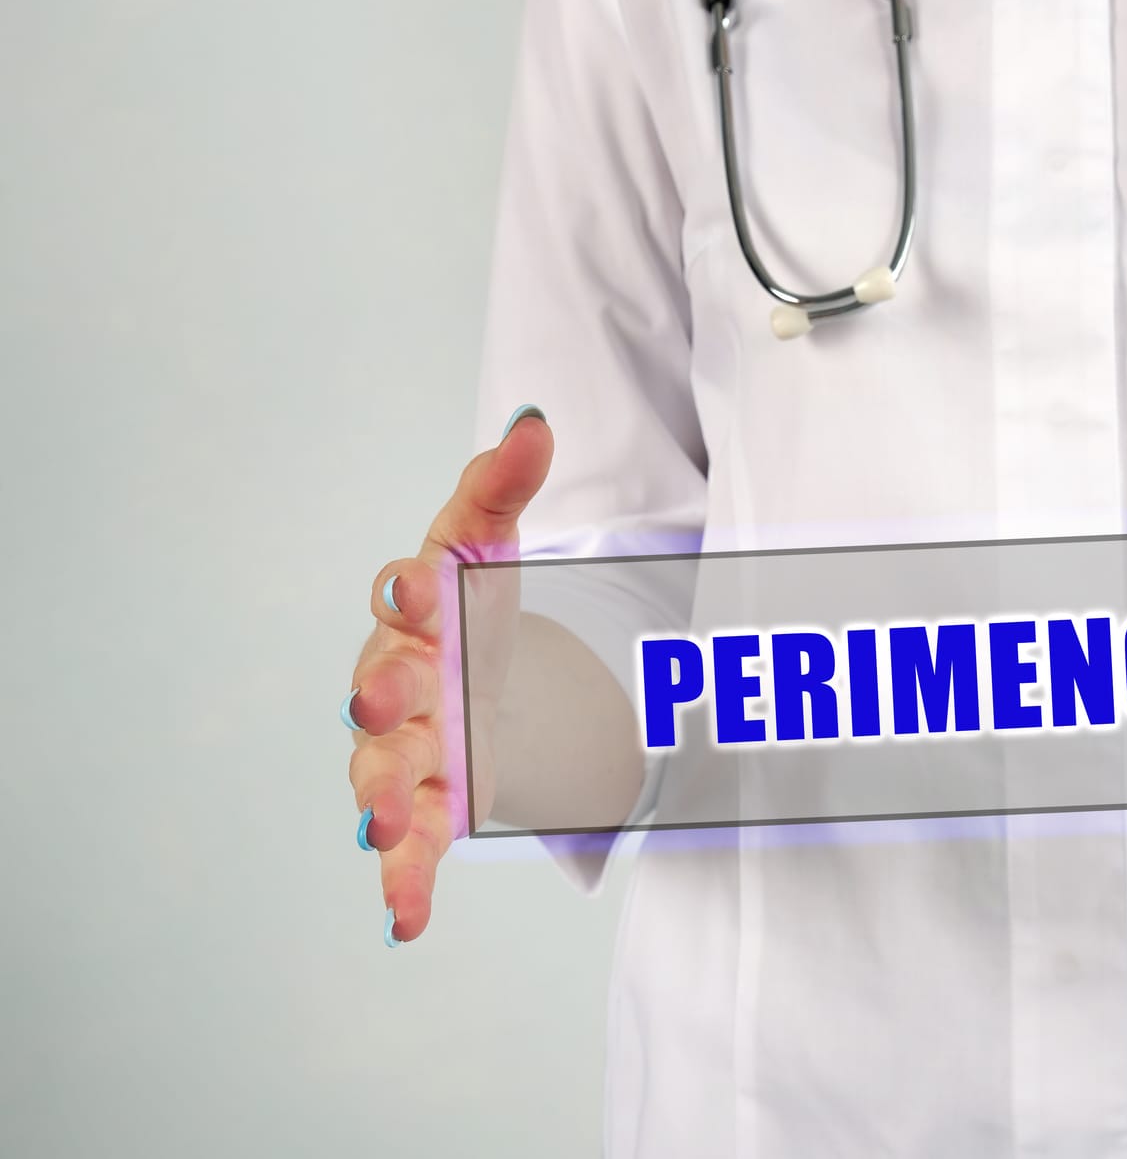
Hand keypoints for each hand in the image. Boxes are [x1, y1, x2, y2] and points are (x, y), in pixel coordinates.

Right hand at [344, 405, 553, 943]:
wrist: (473, 672)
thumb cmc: (472, 602)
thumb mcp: (491, 543)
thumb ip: (504, 487)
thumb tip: (533, 424)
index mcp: (416, 615)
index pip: (405, 597)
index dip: (411, 594)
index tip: (418, 588)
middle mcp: (397, 684)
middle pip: (383, 691)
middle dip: (380, 698)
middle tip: (372, 704)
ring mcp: (407, 751)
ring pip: (384, 777)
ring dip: (379, 801)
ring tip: (377, 828)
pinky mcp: (428, 806)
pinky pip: (411, 850)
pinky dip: (404, 884)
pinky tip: (405, 923)